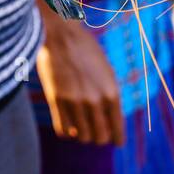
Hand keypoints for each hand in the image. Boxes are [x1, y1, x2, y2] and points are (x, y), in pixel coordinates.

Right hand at [36, 11, 124, 145]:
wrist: (61, 33)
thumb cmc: (85, 49)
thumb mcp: (106, 71)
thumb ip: (109, 96)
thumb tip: (110, 121)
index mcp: (112, 92)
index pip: (117, 131)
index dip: (115, 138)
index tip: (113, 140)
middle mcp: (95, 100)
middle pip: (99, 138)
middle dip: (98, 137)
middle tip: (94, 131)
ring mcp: (75, 101)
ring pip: (81, 136)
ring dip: (82, 134)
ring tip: (80, 126)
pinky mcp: (56, 100)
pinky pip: (63, 130)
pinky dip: (67, 131)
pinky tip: (67, 124)